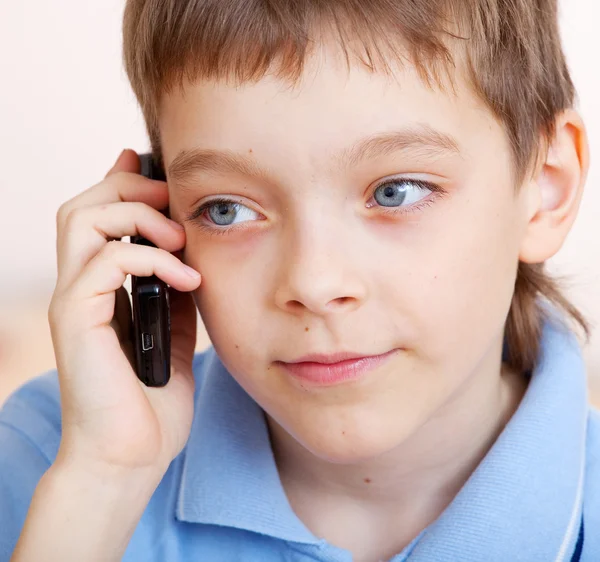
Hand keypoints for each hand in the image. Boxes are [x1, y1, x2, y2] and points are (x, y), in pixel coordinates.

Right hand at [48, 149, 200, 477]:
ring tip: (180, 237)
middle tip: (173, 200)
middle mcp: (80, 288)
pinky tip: (187, 278)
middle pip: (84, 206)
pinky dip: (152, 259)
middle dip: (131, 189)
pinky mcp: (77, 321)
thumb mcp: (175, 333)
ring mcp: (75, 303)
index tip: (160, 174)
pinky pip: (106, 263)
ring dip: (138, 216)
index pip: (99, 218)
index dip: (124, 187)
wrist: (132, 456)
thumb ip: (175, 294)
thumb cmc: (151, 401)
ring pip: (83, 221)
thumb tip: (189, 257)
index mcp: (101, 290)